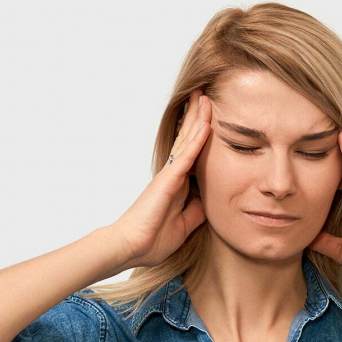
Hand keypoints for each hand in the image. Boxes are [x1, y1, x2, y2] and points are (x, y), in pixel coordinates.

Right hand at [112, 89, 211, 267]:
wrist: (132, 247)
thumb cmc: (152, 239)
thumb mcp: (185, 224)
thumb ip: (197, 210)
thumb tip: (210, 200)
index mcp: (176, 184)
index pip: (191, 153)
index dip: (199, 134)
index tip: (208, 117)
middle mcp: (172, 174)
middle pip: (188, 139)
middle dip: (196, 117)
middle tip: (204, 95)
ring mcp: (170, 175)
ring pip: (187, 140)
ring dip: (197, 118)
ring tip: (204, 97)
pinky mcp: (168, 180)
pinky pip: (186, 156)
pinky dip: (197, 140)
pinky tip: (206, 125)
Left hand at [308, 131, 341, 287]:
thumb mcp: (340, 250)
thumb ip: (324, 242)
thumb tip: (306, 239)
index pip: (336, 182)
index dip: (325, 167)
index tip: (308, 153)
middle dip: (332, 150)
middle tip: (316, 127)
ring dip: (341, 144)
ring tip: (327, 122)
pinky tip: (341, 138)